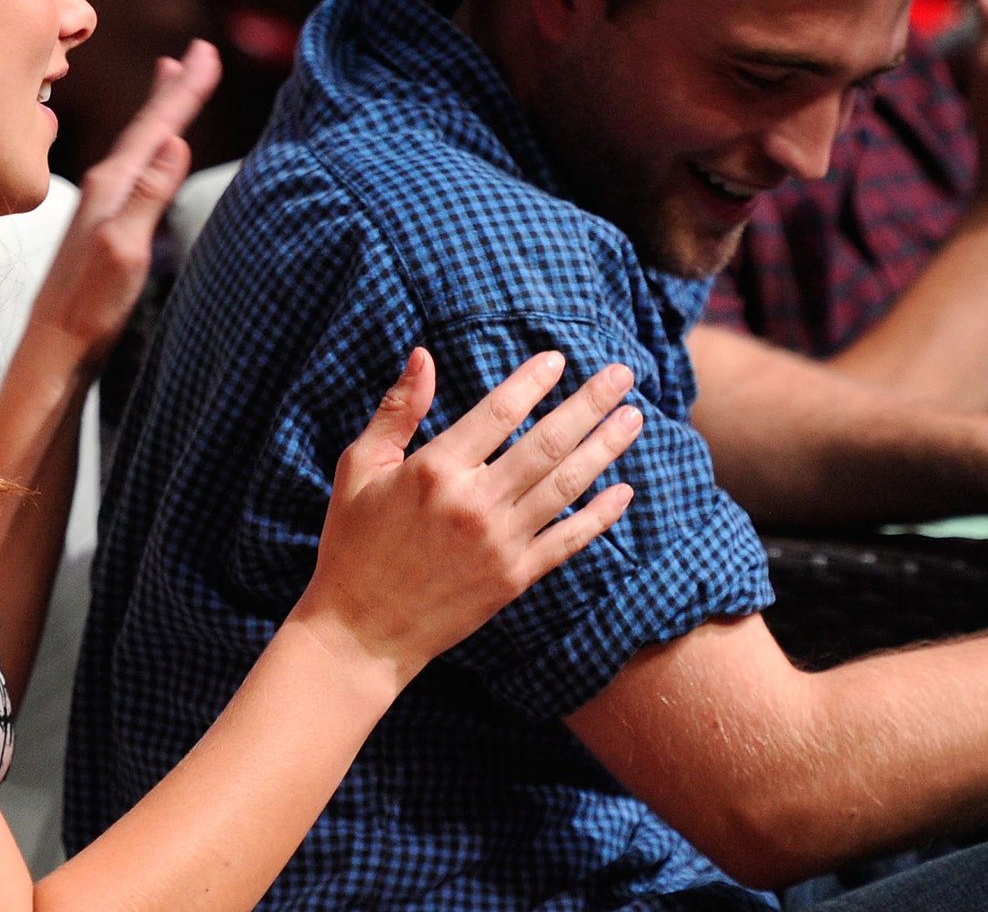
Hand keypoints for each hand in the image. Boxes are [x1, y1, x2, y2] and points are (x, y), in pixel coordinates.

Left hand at [28, 40, 219, 366]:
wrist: (53, 348)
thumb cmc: (88, 308)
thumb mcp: (124, 250)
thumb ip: (147, 195)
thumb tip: (176, 141)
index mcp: (112, 186)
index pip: (156, 127)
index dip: (184, 90)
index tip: (206, 52)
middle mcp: (103, 188)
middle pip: (146, 126)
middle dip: (174, 89)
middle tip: (196, 53)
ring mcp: (101, 206)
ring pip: (138, 144)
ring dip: (159, 112)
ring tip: (169, 80)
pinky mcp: (102, 225)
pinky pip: (133, 168)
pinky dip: (148, 145)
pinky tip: (146, 151)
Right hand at [290, 348, 640, 685]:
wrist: (360, 632)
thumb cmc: (354, 544)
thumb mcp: (360, 468)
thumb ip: (397, 410)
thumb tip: (423, 354)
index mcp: (436, 470)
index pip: (500, 412)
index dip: (533, 381)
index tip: (559, 359)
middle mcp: (475, 503)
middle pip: (547, 442)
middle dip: (590, 404)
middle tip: (623, 375)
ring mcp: (500, 543)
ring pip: (566, 485)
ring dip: (605, 448)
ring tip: (633, 418)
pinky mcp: (514, 578)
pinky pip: (568, 540)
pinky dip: (600, 515)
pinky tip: (624, 490)